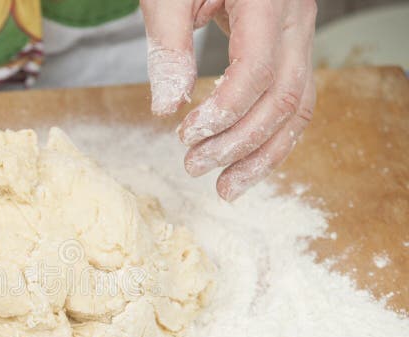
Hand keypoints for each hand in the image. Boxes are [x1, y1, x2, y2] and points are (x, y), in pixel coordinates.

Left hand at [141, 0, 316, 200]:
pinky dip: (271, 137)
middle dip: (239, 142)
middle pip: (283, 97)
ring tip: (225, 189)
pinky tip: (244, 165)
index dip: (222, 112)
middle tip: (193, 167)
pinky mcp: (292, 49)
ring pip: (299, 106)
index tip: (183, 135)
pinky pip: (294, 100)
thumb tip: (166, 108)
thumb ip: (168, 46)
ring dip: (263, 154)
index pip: (256, 70)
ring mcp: (300, 34)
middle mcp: (296, 18)